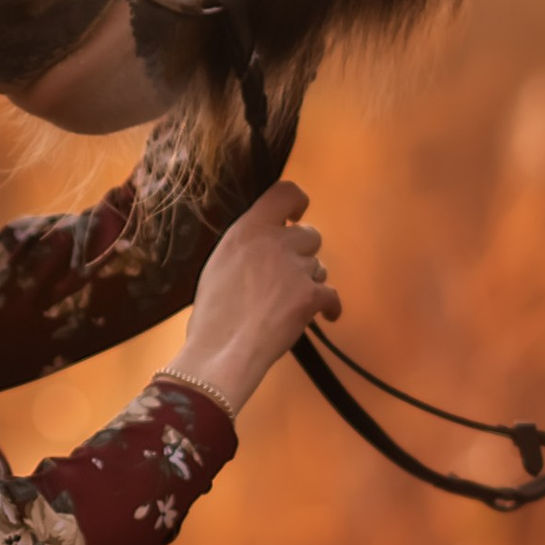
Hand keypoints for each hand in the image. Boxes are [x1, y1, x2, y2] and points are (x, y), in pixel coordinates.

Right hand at [175, 181, 340, 412]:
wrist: (221, 352)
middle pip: (310, 235)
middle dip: (303, 255)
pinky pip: (332, 295)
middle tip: (288, 276)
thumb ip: (245, 247)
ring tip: (290, 304)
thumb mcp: (218, 265)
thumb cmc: (212, 315)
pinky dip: (330, 307)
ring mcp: (295, 269)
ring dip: (310, 282)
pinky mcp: (311, 296)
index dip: (297, 203)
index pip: (285, 193)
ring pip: (319, 267)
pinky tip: (325, 316)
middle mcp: (275, 242)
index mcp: (248, 230)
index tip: (296, 217)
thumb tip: (262, 246)